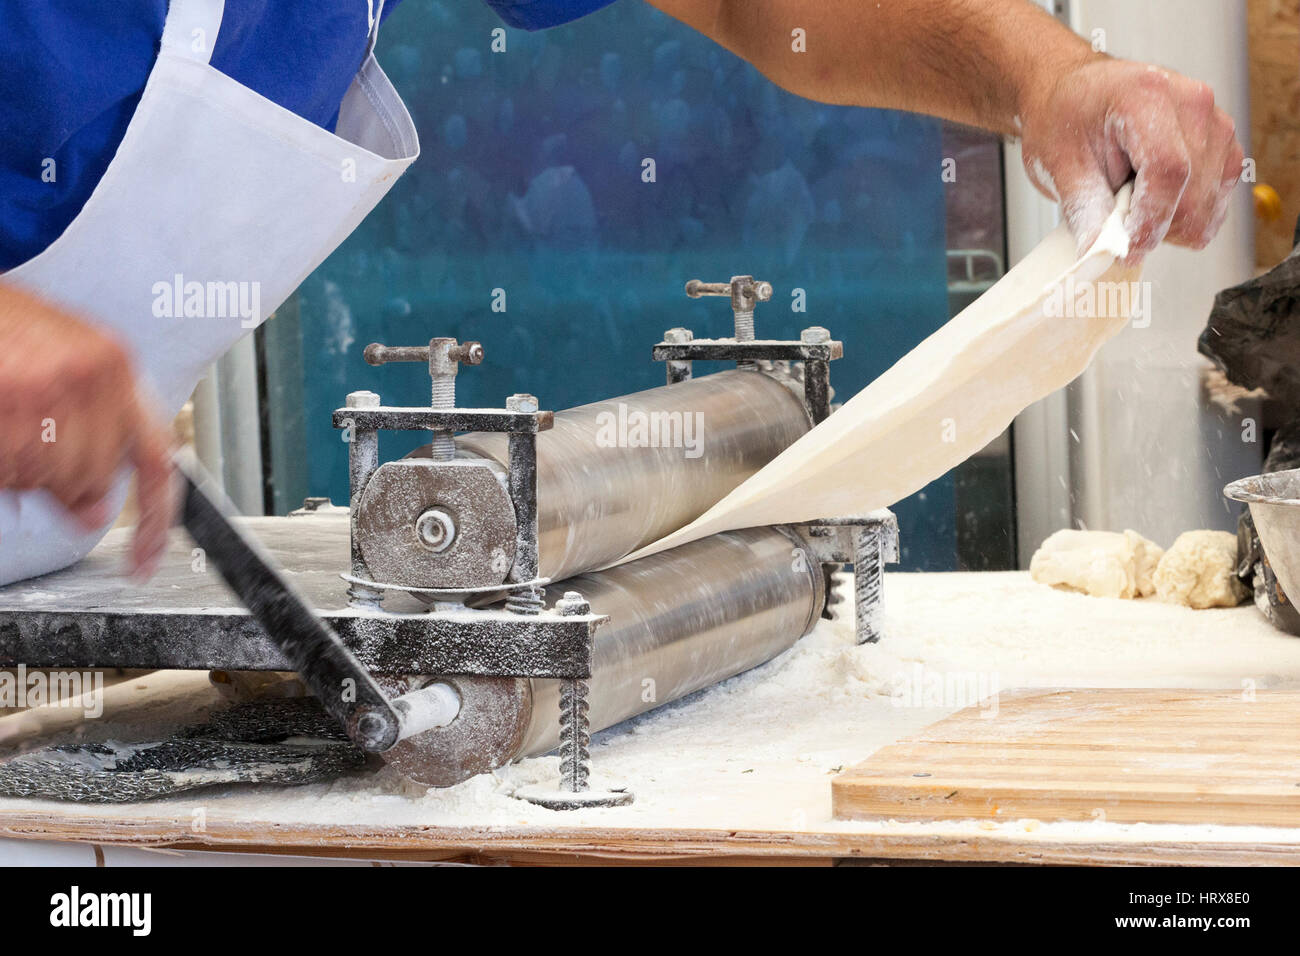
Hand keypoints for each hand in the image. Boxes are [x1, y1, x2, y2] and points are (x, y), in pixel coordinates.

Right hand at [0, 282, 174, 576]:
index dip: (155, 518)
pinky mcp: (5, 400)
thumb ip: (94, 436)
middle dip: (56, 480)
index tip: (146, 561)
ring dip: (16, 469)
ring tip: (5, 421)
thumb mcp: (64, 366)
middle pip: (91, 481)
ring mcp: (43, 389)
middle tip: (25, 441)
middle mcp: (90, 377)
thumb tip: (97, 513)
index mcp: (116, 366)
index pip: (155, 459)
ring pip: (43, 481)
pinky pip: (9, 473)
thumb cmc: (2, 327)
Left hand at [1020, 56, 1243, 263]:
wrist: (1076, 95)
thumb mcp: (1059, 165)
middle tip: (1115, 223)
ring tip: (1131, 201)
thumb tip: (1099, 256)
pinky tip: (1153, 201)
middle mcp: (1193, 104)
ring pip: (1209, 204)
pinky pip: (1217, 199)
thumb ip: (1085, 212)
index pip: (1168, 172)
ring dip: (1170, 222)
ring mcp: (1215, 123)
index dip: (1150, 221)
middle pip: (1194, 195)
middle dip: (1156, 227)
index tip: (1126, 250)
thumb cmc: (1064, 120)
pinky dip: (1186, 215)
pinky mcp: (1223, 144)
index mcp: (1147, 97)